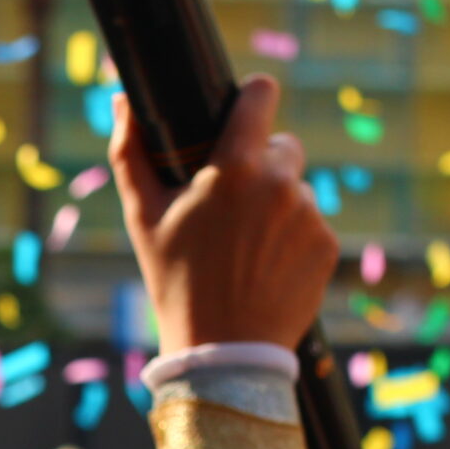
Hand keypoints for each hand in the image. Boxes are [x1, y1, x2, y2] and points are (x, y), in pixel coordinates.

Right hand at [109, 78, 336, 355]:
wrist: (223, 352)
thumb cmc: (175, 283)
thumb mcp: (143, 219)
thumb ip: (129, 152)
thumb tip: (121, 101)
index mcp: (233, 168)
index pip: (261, 97)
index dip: (254, 96)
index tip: (249, 103)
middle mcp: (279, 183)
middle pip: (281, 147)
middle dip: (261, 167)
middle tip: (233, 208)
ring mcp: (308, 215)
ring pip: (296, 189)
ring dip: (277, 207)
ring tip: (247, 249)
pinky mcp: (328, 245)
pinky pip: (312, 225)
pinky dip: (294, 240)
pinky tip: (268, 267)